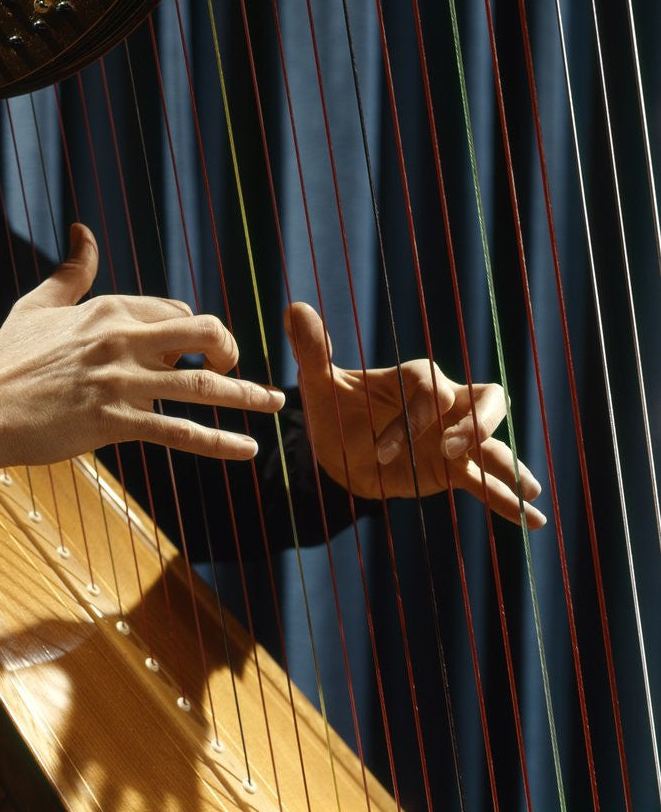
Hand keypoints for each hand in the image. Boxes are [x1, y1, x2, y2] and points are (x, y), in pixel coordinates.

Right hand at [0, 224, 283, 478]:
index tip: (197, 353)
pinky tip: (248, 449)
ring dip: (246, 395)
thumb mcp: (38, 306)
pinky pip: (179, 434)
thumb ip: (71, 272)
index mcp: (109, 310)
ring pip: (200, 386)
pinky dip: (218, 443)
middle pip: (202, 332)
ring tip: (276, 405)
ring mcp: (120, 382)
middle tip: (237, 367)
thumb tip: (84, 230)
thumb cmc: (6, 360)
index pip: (176, 312)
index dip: (194, 334)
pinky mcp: (113, 423)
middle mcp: (121, 339)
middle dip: (230, 348)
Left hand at [284, 302, 544, 528]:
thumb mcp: (319, 383)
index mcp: (418, 379)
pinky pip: (486, 482)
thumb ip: (313, 350)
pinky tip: (533, 519)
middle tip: (454, 451)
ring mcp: (453, 438)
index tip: (381, 450)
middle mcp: (445, 405)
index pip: (433, 390)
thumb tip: (294, 308)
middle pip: (488, 399)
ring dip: (509, 466)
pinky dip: (508, 500)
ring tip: (531, 492)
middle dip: (479, 424)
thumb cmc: (333, 408)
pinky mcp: (452, 470)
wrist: (338, 448)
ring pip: (493, 444)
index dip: (412, 419)